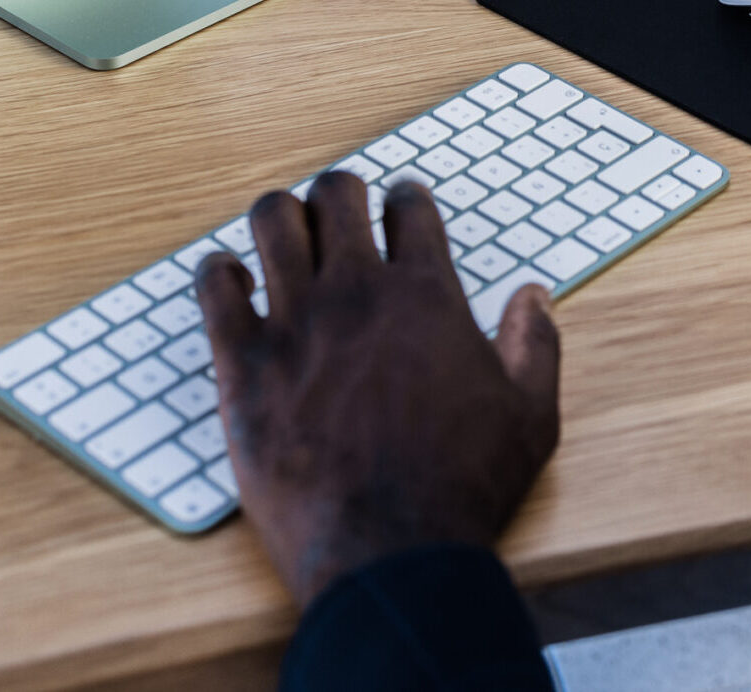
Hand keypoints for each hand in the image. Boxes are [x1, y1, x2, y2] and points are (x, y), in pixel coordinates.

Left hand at [196, 174, 559, 609]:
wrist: (390, 554)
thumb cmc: (463, 488)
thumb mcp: (531, 416)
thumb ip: (536, 345)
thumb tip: (534, 295)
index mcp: (425, 294)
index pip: (409, 206)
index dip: (405, 198)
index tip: (399, 205)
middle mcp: (358, 293)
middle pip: (336, 195)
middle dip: (339, 195)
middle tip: (338, 214)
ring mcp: (296, 324)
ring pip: (272, 222)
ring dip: (279, 219)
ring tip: (283, 235)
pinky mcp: (243, 366)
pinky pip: (214, 289)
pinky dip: (220, 274)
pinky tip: (230, 282)